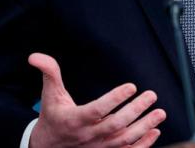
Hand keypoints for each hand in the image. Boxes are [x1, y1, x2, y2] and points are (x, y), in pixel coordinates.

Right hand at [28, 53, 165, 147]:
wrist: (49, 147)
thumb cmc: (53, 116)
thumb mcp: (50, 94)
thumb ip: (49, 73)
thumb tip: (34, 56)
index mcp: (75, 119)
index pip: (98, 109)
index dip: (115, 98)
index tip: (131, 86)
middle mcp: (89, 135)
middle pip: (117, 124)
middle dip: (136, 110)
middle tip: (151, 95)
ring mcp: (99, 147)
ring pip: (125, 139)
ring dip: (145, 127)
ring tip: (160, 112)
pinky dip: (143, 144)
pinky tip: (155, 131)